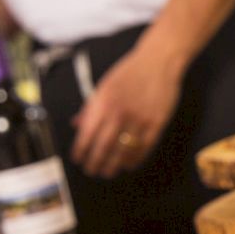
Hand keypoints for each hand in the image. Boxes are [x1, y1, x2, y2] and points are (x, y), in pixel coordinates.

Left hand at [71, 47, 184, 178]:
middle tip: (91, 171)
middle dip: (95, 163)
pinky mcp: (156, 123)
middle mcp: (119, 113)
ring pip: (123, 152)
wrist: (158, 61)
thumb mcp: (105, 86)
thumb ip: (91, 107)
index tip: (78, 159)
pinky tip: (128, 164)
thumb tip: (76, 124)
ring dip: (113, 165)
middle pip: (103, 147)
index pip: (87, 134)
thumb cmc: (130, 72)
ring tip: (107, 172)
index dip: (80, 150)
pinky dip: (134, 159)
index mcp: (103, 103)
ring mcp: (139, 120)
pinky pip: (143, 148)